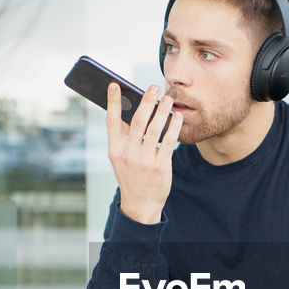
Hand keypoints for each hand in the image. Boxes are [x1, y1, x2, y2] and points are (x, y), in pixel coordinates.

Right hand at [107, 83, 182, 223]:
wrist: (140, 203)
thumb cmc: (131, 175)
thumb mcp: (120, 158)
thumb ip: (124, 136)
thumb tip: (132, 109)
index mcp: (114, 149)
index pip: (111, 121)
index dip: (113, 102)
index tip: (114, 84)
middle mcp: (128, 153)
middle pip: (137, 121)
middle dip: (146, 101)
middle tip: (154, 87)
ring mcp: (144, 161)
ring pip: (154, 129)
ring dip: (162, 111)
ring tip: (168, 99)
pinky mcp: (160, 167)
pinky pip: (168, 142)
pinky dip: (173, 127)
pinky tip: (177, 117)